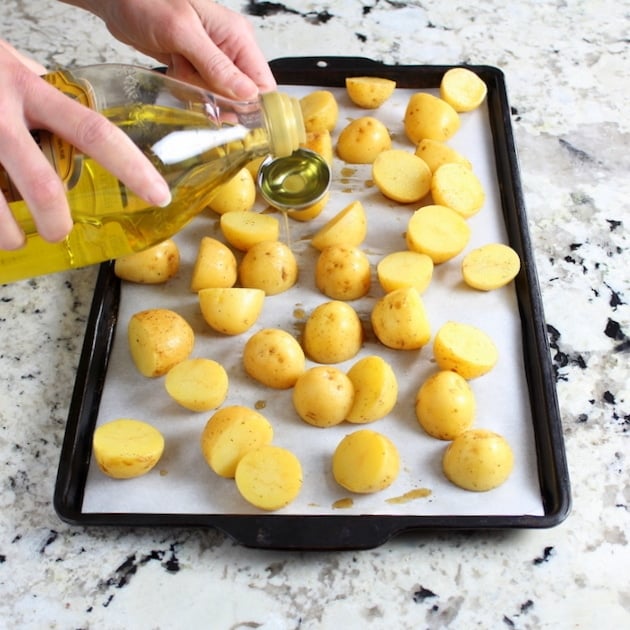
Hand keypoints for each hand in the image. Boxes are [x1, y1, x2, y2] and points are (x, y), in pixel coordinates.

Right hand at [0, 41, 170, 249]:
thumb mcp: (10, 65)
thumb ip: (42, 94)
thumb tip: (78, 124)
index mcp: (30, 89)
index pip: (94, 132)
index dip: (131, 167)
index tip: (159, 195)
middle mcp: (0, 112)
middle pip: (43, 184)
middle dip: (56, 219)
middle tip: (59, 232)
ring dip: (8, 233)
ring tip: (15, 240)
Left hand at [65, 0, 276, 98]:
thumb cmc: (147, 2)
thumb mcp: (183, 33)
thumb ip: (217, 65)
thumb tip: (248, 95)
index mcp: (238, 37)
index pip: (262, 84)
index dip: (250, 104)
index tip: (227, 110)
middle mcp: (230, 50)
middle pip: (240, 95)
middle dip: (217, 98)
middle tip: (194, 82)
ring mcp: (212, 60)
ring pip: (219, 97)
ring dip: (197, 92)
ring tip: (180, 69)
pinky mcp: (195, 67)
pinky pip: (201, 93)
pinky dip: (186, 89)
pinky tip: (175, 71)